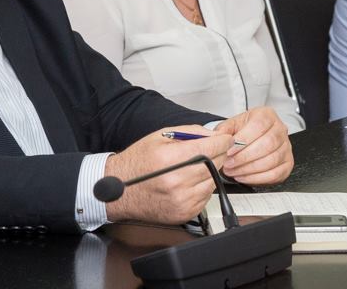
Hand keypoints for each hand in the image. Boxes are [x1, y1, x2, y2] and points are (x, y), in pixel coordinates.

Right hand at [102, 125, 231, 224]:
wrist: (121, 191)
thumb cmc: (138, 162)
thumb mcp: (160, 137)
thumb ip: (191, 132)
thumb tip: (215, 135)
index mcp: (170, 159)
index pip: (211, 148)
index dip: (223, 141)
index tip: (226, 139)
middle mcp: (176, 182)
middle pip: (215, 164)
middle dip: (217, 154)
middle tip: (208, 150)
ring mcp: (181, 200)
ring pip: (213, 180)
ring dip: (210, 171)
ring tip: (191, 167)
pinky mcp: (184, 213)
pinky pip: (207, 196)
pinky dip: (202, 187)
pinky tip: (187, 182)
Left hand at [212, 107, 293, 185]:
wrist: (253, 138)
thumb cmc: (244, 131)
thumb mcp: (232, 125)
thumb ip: (224, 130)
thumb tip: (217, 137)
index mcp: (267, 115)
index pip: (259, 125)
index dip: (243, 140)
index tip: (229, 150)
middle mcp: (280, 129)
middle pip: (267, 144)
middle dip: (244, 157)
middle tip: (229, 163)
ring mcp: (286, 147)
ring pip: (271, 160)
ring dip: (249, 169)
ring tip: (233, 171)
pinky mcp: (287, 163)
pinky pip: (275, 174)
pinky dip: (257, 178)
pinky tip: (244, 176)